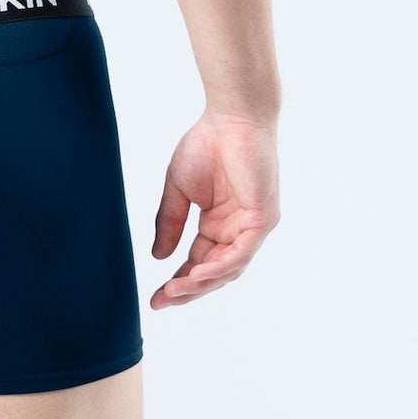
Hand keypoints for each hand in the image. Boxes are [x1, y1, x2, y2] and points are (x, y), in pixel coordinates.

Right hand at [150, 112, 279, 306]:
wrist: (230, 117)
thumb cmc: (206, 145)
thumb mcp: (178, 191)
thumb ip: (170, 223)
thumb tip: (159, 257)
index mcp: (220, 224)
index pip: (200, 262)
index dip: (178, 281)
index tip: (155, 297)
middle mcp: (239, 230)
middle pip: (215, 273)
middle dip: (187, 290)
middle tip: (161, 301)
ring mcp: (253, 226)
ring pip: (229, 269)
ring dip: (201, 283)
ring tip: (174, 291)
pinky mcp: (262, 219)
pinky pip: (241, 253)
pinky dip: (219, 267)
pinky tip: (196, 274)